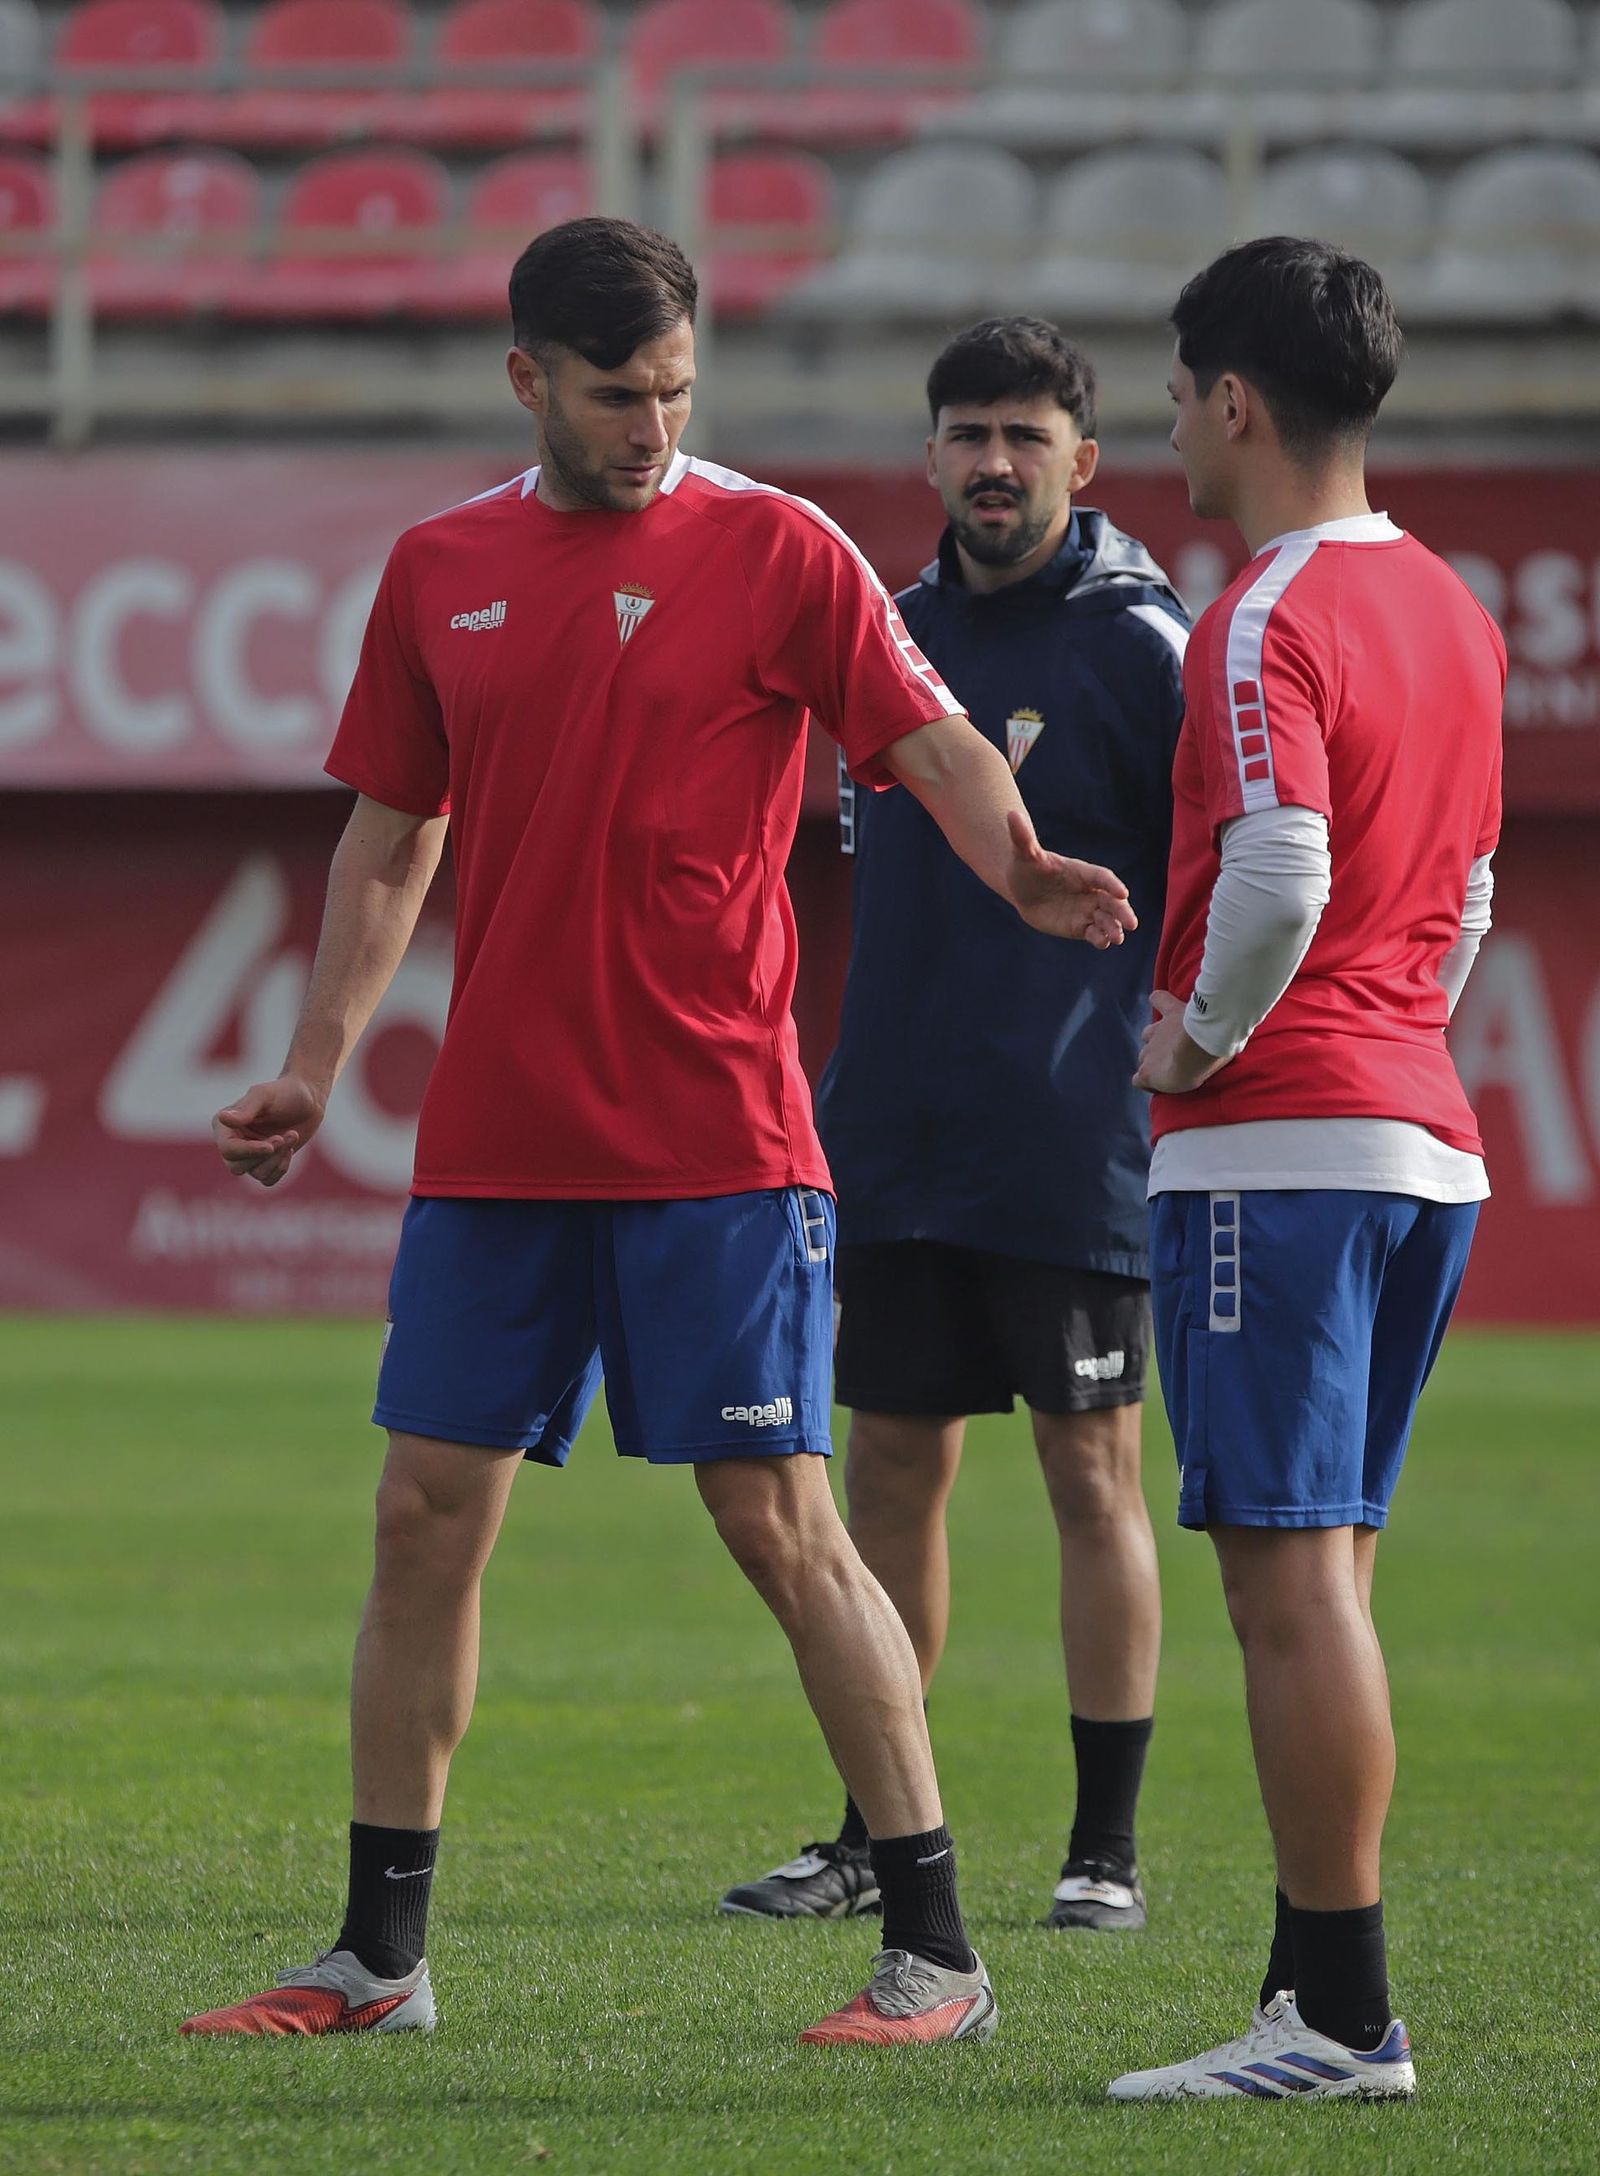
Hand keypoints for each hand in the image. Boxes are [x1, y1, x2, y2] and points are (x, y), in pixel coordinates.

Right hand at [212, 1074, 326, 1187]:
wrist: (308, 1100)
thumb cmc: (284, 1092)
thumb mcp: (264, 1095)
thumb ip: (246, 1109)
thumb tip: (223, 1119)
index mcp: (225, 1125)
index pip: (228, 1149)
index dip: (249, 1151)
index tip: (272, 1144)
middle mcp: (233, 1142)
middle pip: (237, 1167)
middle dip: (264, 1156)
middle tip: (283, 1137)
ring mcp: (249, 1155)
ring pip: (256, 1174)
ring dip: (277, 1158)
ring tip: (292, 1135)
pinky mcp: (265, 1163)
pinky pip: (268, 1179)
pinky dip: (281, 1168)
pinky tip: (290, 1149)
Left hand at [1004, 811, 1137, 947]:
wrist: (1023, 889)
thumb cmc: (1027, 868)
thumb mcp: (1024, 854)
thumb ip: (1023, 837)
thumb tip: (1011, 812)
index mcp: (1082, 871)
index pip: (1102, 877)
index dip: (1112, 884)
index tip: (1122, 892)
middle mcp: (1090, 891)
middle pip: (1112, 901)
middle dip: (1122, 911)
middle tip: (1132, 923)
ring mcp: (1087, 909)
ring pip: (1106, 919)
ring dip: (1113, 928)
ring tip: (1117, 938)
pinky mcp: (1081, 926)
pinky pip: (1094, 932)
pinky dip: (1099, 938)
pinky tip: (1102, 943)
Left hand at [1133, 990, 1227, 1093]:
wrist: (1197, 1048)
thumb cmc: (1215, 1032)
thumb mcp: (1218, 1018)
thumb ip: (1219, 1019)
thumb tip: (1236, 1021)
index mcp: (1174, 1013)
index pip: (1159, 999)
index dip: (1160, 1003)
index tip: (1169, 1013)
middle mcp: (1157, 1030)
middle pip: (1149, 1033)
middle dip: (1158, 1042)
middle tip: (1175, 1052)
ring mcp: (1150, 1051)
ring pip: (1143, 1056)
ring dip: (1152, 1061)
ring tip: (1166, 1070)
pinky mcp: (1148, 1072)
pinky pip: (1138, 1080)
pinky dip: (1145, 1083)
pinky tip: (1154, 1086)